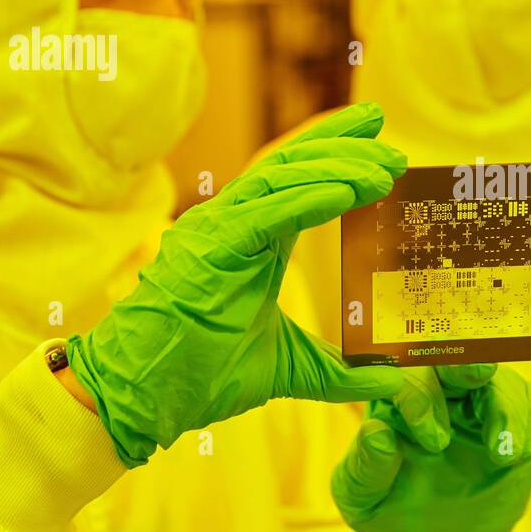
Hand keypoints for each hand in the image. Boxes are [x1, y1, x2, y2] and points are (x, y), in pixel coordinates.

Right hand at [68, 102, 406, 466]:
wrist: (139, 397)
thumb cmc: (200, 376)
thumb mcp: (289, 367)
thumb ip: (339, 371)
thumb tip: (391, 382)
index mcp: (252, 240)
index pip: (300, 182)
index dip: (338, 153)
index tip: (381, 143)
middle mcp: (234, 224)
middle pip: (294, 166)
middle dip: (343, 145)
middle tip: (387, 134)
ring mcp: (217, 232)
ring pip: (283, 179)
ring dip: (337, 168)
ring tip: (384, 168)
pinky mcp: (208, 249)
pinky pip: (265, 213)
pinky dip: (308, 198)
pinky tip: (347, 192)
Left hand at [333, 363, 530, 531]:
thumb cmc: (390, 512)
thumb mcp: (364, 500)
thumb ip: (365, 469)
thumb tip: (377, 433)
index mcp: (396, 398)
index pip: (407, 375)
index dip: (421, 397)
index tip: (435, 443)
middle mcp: (440, 389)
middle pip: (457, 357)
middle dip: (468, 361)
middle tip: (480, 373)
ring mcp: (481, 402)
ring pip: (500, 380)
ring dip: (505, 407)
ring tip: (505, 454)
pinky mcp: (516, 420)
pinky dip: (528, 421)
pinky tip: (517, 453)